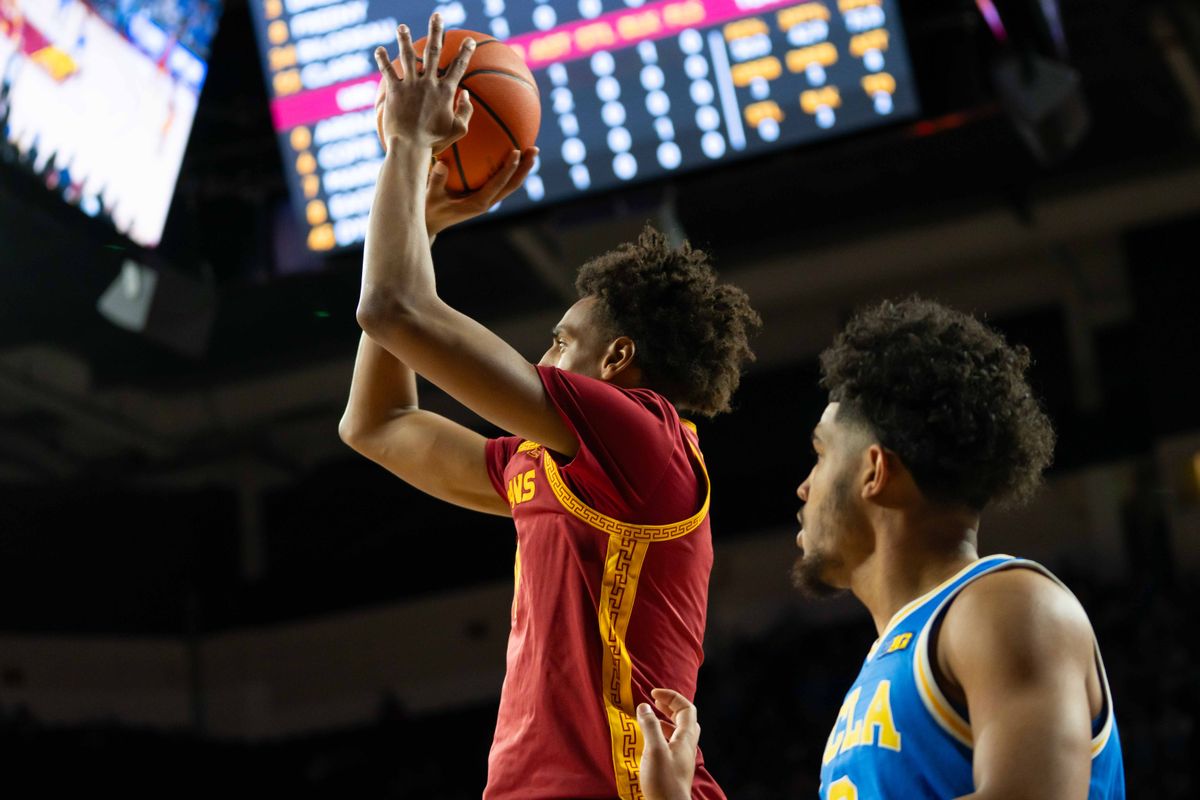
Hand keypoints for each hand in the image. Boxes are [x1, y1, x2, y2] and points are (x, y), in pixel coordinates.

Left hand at [374, 13, 473, 152]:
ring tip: (402, 27)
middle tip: (437, 16)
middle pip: (433, 51)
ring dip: (404, 39)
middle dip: (437, 31)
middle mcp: (428, 83)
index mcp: (445, 92)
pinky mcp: (394, 90)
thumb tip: (466, 93)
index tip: (469, 40)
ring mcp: (410, 85)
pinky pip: (388, 71)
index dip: (465, 52)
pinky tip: (379, 49)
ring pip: (408, 55)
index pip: (458, 67)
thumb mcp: (459, 130)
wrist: (410, 146)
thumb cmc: (435, 142)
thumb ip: (466, 111)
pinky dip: (383, 60)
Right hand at [425, 147, 538, 236]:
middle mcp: (487, 202)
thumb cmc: (430, 209)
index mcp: (478, 203)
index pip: (499, 184)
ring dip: (522, 168)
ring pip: (510, 184)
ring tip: (531, 150)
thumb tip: (442, 163)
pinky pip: (501, 182)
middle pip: (512, 184)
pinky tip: (511, 152)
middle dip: (525, 167)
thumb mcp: (431, 196)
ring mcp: (488, 200)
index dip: (509, 169)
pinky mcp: (485, 197)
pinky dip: (509, 169)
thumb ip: (436, 181)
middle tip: (535, 149)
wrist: (433, 223)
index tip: (517, 152)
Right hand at [637, 688, 698, 799]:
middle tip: (655, 701)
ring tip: (650, 718)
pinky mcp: (675, 767)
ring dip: (666, 720)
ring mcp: (682, 757)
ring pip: (678, 732)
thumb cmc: (663, 781)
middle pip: (685, 718)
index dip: (672, 696)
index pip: (686, 708)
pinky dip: (662, 735)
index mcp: (685, 738)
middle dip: (670, 706)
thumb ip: (650, 726)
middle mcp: (687, 746)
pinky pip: (672, 744)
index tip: (654, 693)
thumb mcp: (654, 750)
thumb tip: (644, 706)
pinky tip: (650, 741)